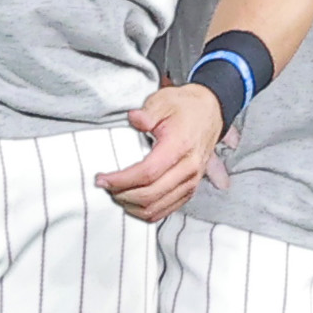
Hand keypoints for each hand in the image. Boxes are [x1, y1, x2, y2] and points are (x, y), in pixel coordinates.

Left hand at [98, 83, 224, 222]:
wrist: (210, 111)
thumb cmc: (184, 107)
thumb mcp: (163, 101)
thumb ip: (147, 113)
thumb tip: (134, 119)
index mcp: (180, 147)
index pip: (148, 173)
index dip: (121, 180)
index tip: (101, 179)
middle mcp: (190, 167)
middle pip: (152, 194)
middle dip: (122, 194)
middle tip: (105, 187)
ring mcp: (192, 180)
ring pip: (159, 206)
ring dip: (133, 205)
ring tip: (115, 194)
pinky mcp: (191, 187)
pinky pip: (169, 209)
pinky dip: (147, 211)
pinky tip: (131, 203)